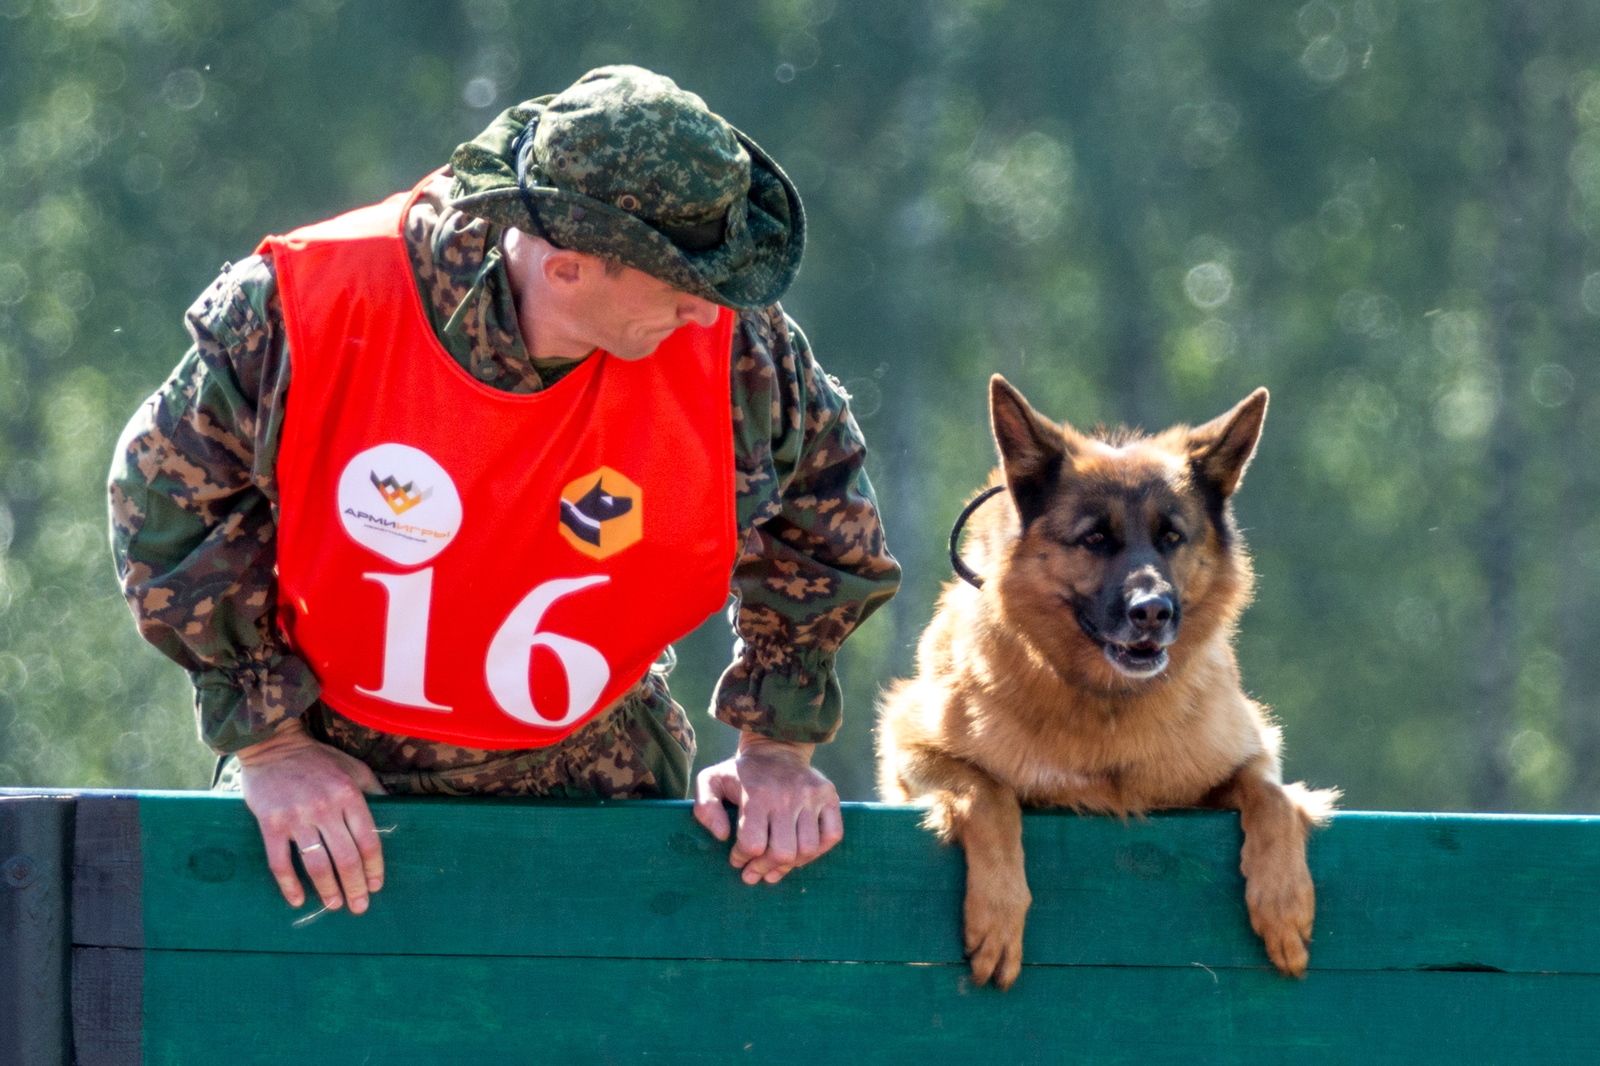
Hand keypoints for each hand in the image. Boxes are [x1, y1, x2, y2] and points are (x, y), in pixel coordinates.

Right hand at [236, 720, 387, 913]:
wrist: (273, 745)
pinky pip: (280, 862)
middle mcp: (325, 807)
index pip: (368, 840)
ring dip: (328, 890)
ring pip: (317, 864)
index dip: (374, 867)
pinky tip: (298, 900)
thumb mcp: (354, 767)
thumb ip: (374, 790)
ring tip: (335, 905)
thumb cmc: (318, 759)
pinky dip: (289, 885)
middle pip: (346, 857)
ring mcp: (297, 817)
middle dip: (355, 887)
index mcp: (349, 794)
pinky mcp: (270, 824)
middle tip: (359, 906)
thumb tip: (395, 813)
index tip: (377, 885)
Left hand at [693, 733, 843, 884]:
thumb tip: (722, 835)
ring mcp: (811, 796)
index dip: (742, 858)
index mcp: (756, 795)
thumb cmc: (740, 773)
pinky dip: (818, 851)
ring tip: (776, 865)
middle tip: (754, 871)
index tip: (737, 859)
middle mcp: (787, 796)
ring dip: (790, 865)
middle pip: (782, 852)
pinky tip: (801, 852)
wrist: (776, 748)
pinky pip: (832, 835)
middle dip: (764, 868)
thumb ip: (705, 807)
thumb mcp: (711, 781)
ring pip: (807, 850)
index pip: (752, 844)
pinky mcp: (829, 796)